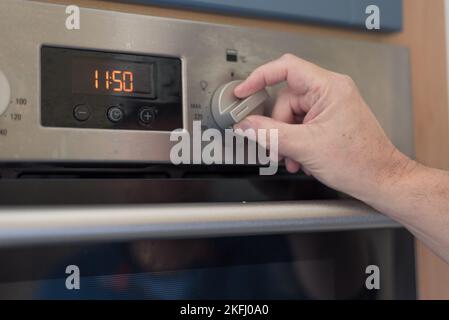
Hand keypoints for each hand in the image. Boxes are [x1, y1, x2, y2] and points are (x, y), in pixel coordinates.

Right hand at [233, 54, 413, 201]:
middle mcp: (331, 92)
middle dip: (277, 126)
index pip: (286, 68)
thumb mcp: (305, 147)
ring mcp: (330, 107)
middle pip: (285, 99)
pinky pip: (301, 125)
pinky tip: (301, 158)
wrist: (380, 180)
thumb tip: (246, 125)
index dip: (260, 78)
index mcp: (329, 87)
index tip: (244, 92)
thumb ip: (270, 134)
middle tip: (276, 146)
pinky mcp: (329, 120)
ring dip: (286, 139)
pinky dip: (295, 142)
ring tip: (293, 158)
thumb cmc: (360, 161)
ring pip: (291, 116)